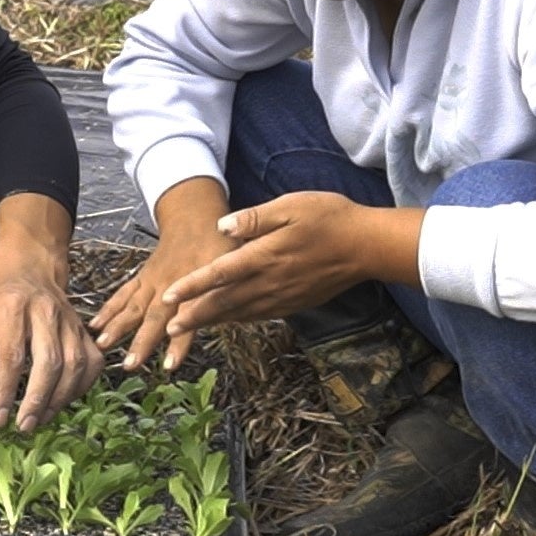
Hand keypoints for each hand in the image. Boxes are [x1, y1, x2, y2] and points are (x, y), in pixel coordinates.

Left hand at [0, 265, 103, 432]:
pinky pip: (92, 362)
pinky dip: (82, 387)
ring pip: (75, 364)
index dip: (6, 392)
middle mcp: (45, 311)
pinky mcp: (84, 330)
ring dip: (60, 398)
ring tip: (41, 418)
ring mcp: (70, 320)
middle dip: (38, 399)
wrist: (27, 273)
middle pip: (50, 361)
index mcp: (11, 308)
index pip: (12, 357)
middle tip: (25, 425)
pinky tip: (63, 401)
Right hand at [90, 225, 234, 372]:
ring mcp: (153, 281)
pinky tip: (96, 325)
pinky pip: (123, 294)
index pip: (188, 316)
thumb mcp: (233, 264)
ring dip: (118, 326)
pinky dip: (109, 309)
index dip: (179, 342)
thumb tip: (238, 314)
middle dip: (141, 341)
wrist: (196, 216)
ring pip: (134, 305)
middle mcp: (170, 285)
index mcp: (194, 284)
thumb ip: (231, 290)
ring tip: (102, 345)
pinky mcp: (143, 278)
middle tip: (130, 365)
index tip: (170, 365)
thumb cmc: (219, 243)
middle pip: (154, 316)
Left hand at [161, 192, 394, 340]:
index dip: (192, 286)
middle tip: (168, 328)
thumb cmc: (329, 219)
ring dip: (213, 321)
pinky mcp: (294, 303)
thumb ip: (255, 218)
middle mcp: (270, 282)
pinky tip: (229, 320)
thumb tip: (222, 226)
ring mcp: (283, 296)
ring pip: (240, 313)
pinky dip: (238, 320)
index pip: (220, 274)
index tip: (169, 296)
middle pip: (225, 303)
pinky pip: (259, 315)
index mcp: (265, 256)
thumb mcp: (291, 205)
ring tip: (189, 329)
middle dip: (195, 316)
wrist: (366, 247)